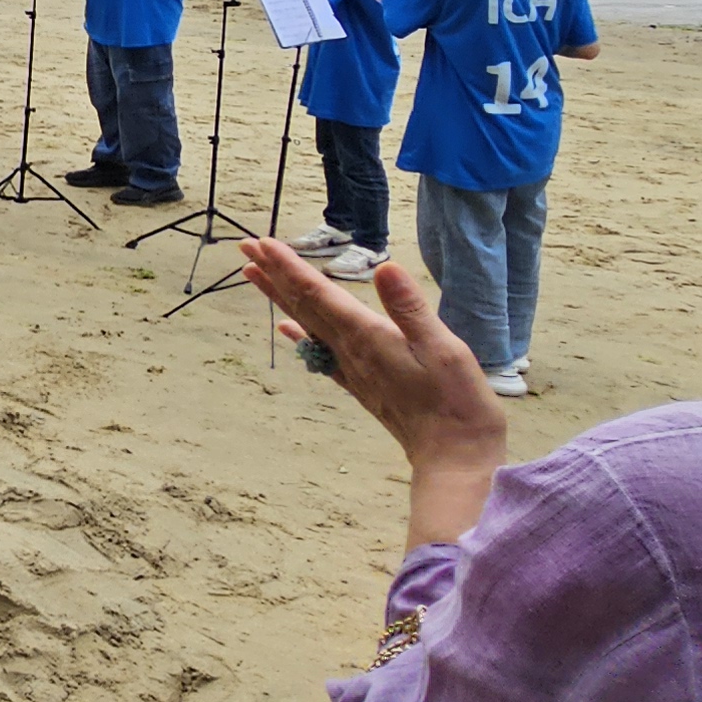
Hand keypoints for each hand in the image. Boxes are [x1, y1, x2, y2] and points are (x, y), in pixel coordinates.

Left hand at [236, 241, 512, 548]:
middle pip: (303, 305)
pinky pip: (320, 353)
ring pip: (306, 324)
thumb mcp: (443, 348)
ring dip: (279, 297)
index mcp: (367, 337)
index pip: (318, 294)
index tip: (262, 244)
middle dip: (273, 273)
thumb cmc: (456, 404)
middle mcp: (350, 351)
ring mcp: (352, 370)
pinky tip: (287, 328)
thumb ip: (410, 308)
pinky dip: (300, 335)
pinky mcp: (360, 385)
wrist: (453, 458)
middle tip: (244, 247)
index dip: (289, 267)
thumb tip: (385, 268)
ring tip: (253, 276)